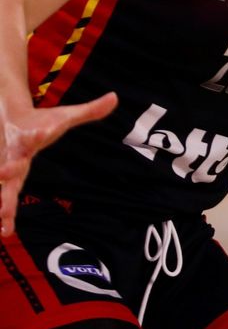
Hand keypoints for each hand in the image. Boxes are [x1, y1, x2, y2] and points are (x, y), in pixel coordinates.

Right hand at [1, 93, 116, 235]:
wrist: (8, 118)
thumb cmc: (40, 120)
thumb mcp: (65, 115)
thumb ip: (90, 110)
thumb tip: (115, 97)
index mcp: (32, 134)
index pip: (36, 133)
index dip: (39, 133)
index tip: (41, 132)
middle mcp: (15, 152)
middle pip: (11, 162)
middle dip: (7, 169)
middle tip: (3, 174)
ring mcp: (6, 165)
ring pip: (2, 185)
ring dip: (2, 201)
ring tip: (4, 219)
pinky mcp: (4, 177)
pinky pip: (2, 195)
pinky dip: (3, 213)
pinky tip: (6, 231)